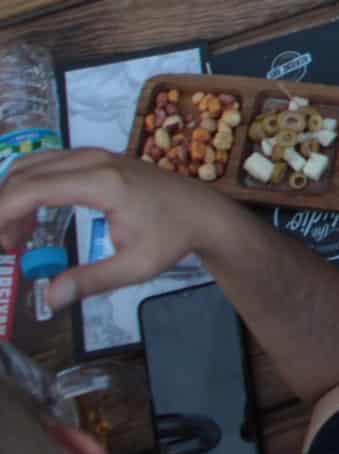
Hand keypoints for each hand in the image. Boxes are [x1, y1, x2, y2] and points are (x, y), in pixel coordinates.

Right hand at [0, 150, 229, 309]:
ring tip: (15, 240)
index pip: (32, 189)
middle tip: (5, 248)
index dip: (0, 213)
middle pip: (25, 173)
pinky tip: (33, 221)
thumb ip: (92, 280)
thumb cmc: (173, 237)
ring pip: (33, 164)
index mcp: (102, 183)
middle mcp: (95, 160)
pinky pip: (49, 164)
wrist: (204, 211)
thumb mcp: (137, 265)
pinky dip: (29, 187)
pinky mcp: (97, 158)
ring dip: (14, 197)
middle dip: (3, 209)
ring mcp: (96, 155)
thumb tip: (51, 298)